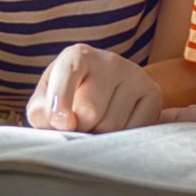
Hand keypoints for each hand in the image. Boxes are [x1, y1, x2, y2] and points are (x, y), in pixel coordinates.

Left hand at [26, 44, 162, 132]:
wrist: (106, 93)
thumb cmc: (68, 99)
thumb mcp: (47, 101)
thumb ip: (42, 112)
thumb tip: (62, 122)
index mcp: (78, 55)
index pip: (69, 72)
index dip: (61, 98)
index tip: (60, 122)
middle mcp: (110, 61)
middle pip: (90, 111)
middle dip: (79, 128)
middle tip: (78, 128)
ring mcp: (135, 75)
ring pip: (113, 126)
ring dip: (99, 137)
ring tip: (96, 127)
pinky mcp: (154, 94)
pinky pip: (135, 131)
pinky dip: (121, 140)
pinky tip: (116, 129)